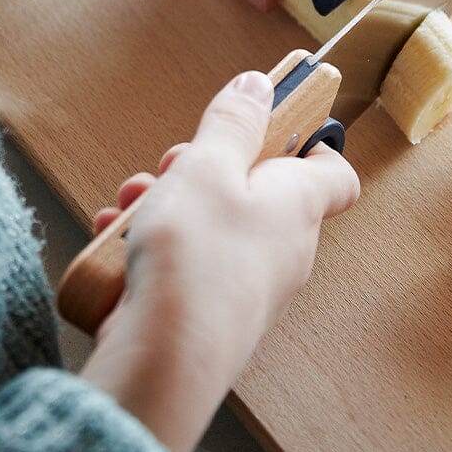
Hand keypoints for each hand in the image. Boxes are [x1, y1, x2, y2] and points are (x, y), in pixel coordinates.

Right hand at [79, 70, 359, 451]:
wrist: (164, 365)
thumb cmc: (195, 259)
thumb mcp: (208, 167)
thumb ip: (232, 122)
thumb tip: (259, 85)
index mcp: (299, 205)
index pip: (334, 173)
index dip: (309, 144)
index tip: (270, 125)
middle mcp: (285, 248)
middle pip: (256, 192)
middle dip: (206, 170)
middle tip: (171, 164)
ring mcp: (250, 287)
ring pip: (214, 228)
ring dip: (169, 206)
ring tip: (132, 202)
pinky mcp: (211, 318)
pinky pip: (188, 268)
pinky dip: (154, 249)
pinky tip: (116, 242)